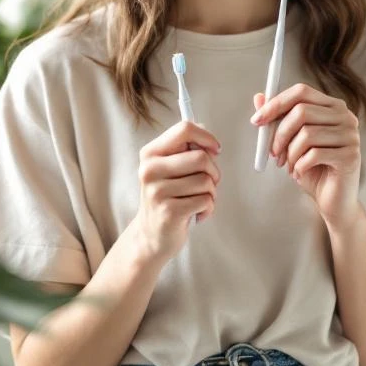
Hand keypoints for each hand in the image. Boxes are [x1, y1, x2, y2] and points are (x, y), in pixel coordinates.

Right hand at [132, 120, 221, 263]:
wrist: (151, 235)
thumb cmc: (168, 197)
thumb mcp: (170, 169)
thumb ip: (187, 150)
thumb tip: (208, 137)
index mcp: (150, 153)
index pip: (184, 129)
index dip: (207, 137)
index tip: (215, 150)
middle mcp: (150, 170)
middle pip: (201, 157)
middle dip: (214, 172)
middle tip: (208, 184)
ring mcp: (157, 191)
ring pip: (206, 181)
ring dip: (211, 193)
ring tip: (197, 200)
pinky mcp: (169, 212)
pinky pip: (206, 201)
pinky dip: (209, 208)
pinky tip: (196, 214)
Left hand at [251, 83, 361, 228]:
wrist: (333, 201)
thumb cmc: (313, 169)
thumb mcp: (291, 142)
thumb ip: (278, 119)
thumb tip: (258, 97)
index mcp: (332, 106)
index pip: (301, 92)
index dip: (276, 103)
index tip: (256, 120)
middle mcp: (346, 116)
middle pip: (302, 111)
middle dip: (279, 133)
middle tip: (271, 152)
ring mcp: (350, 135)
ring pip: (306, 134)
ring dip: (289, 154)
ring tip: (288, 166)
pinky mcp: (350, 156)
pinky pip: (314, 154)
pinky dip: (299, 166)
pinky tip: (299, 174)